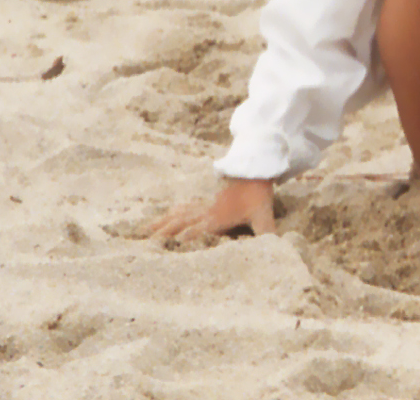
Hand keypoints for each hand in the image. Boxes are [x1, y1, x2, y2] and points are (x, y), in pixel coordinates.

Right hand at [147, 178, 274, 242]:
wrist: (255, 168)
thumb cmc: (258, 194)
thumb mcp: (264, 215)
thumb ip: (266, 234)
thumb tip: (274, 249)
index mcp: (217, 219)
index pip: (195, 233)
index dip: (181, 242)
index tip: (165, 252)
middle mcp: (206, 213)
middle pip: (180, 224)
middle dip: (163, 234)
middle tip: (145, 244)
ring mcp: (205, 206)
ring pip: (179, 215)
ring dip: (163, 223)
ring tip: (146, 231)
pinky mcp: (207, 202)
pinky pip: (185, 208)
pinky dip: (173, 213)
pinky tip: (168, 215)